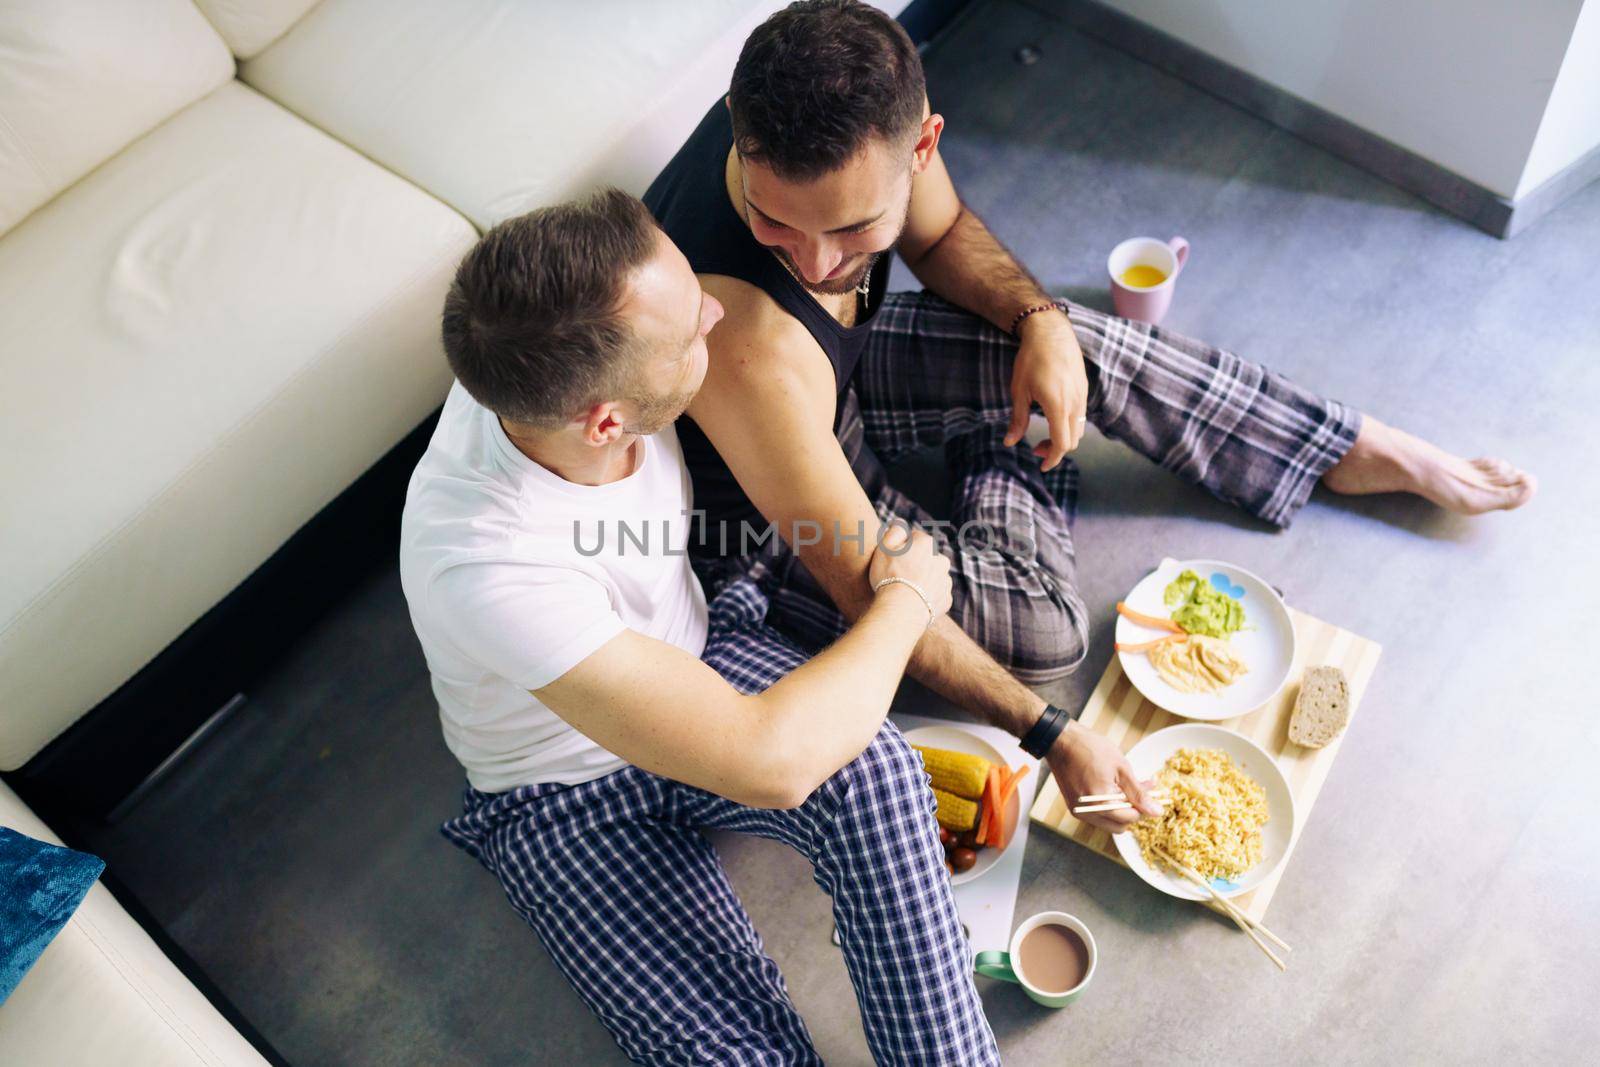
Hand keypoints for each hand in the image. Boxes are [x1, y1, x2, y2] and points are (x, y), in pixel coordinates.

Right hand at [869, 523, 953, 618]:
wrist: (901, 610)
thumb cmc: (889, 577)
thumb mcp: (883, 548)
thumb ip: (894, 531)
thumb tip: (901, 524)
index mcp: (927, 543)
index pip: (914, 539)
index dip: (901, 548)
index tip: (892, 560)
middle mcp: (942, 559)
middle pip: (926, 557)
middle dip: (915, 563)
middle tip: (898, 576)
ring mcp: (946, 580)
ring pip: (932, 576)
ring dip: (922, 579)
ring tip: (905, 590)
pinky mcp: (946, 599)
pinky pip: (935, 595)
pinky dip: (927, 597)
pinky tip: (913, 601)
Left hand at [1004, 309, 1088, 471]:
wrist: (1051, 332)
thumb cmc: (1031, 360)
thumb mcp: (1019, 391)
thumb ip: (1017, 419)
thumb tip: (1009, 443)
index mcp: (1058, 406)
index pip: (1062, 444)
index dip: (1052, 459)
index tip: (1041, 465)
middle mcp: (1075, 404)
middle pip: (1073, 441)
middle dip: (1055, 451)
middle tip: (1035, 449)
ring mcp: (1082, 396)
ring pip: (1079, 429)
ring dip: (1064, 438)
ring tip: (1045, 436)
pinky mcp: (1084, 388)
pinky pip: (1081, 416)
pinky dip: (1069, 425)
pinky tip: (1053, 418)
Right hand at [1045, 721, 1160, 832]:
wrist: (1061, 740)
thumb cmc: (1090, 749)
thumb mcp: (1121, 768)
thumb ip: (1139, 792)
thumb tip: (1157, 811)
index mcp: (1100, 803)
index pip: (1130, 818)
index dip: (1142, 806)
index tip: (1149, 792)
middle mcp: (1087, 812)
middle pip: (1120, 826)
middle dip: (1132, 810)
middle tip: (1140, 790)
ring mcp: (1078, 810)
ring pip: (1109, 822)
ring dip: (1121, 808)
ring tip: (1126, 785)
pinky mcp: (1074, 805)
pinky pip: (1097, 814)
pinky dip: (1108, 805)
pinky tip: (1112, 786)